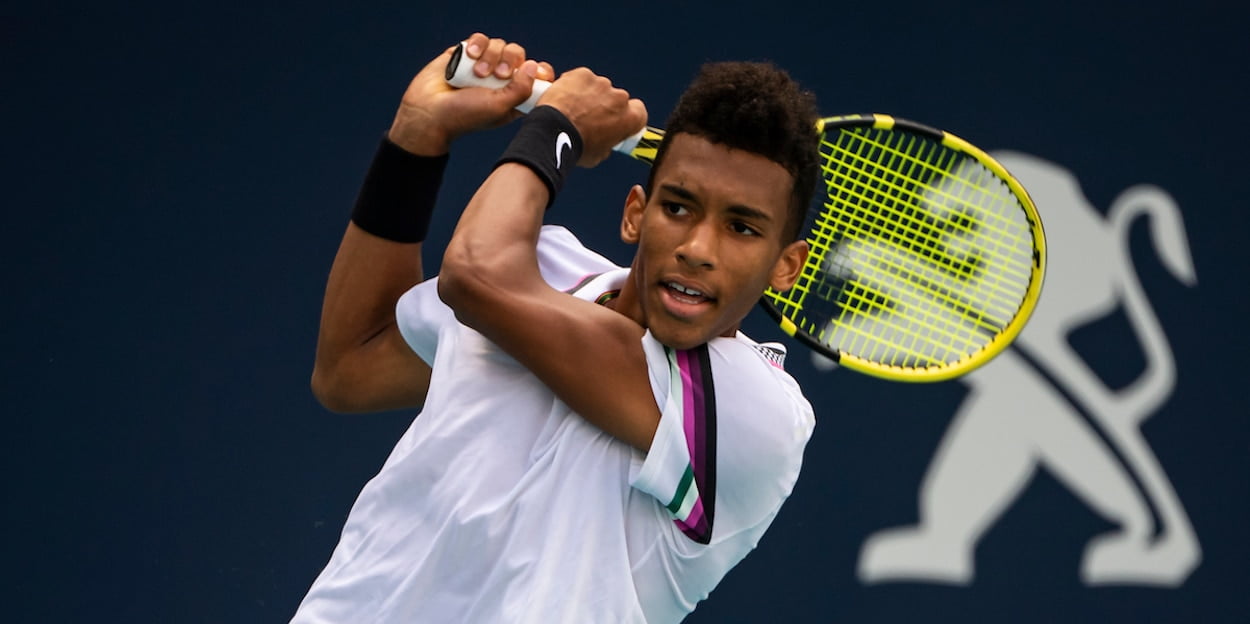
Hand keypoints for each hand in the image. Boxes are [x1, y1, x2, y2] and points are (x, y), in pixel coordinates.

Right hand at [387, 33, 555, 155]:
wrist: (429, 110)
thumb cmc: (464, 115)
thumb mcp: (500, 107)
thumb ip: (521, 88)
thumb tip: (534, 66)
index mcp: (513, 96)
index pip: (536, 78)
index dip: (541, 72)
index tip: (539, 72)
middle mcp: (500, 80)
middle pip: (518, 55)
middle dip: (511, 61)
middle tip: (498, 75)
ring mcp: (483, 65)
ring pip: (500, 45)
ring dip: (491, 56)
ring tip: (477, 73)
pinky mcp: (466, 54)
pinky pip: (481, 39)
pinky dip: (478, 45)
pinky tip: (470, 56)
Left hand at [534, 67, 647, 166]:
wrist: (554, 133)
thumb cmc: (577, 148)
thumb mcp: (599, 155)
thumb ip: (608, 143)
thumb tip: (604, 142)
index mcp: (630, 118)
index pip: (639, 111)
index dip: (628, 116)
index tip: (618, 121)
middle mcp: (620, 97)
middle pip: (617, 98)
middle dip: (605, 105)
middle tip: (588, 118)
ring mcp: (601, 83)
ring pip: (597, 87)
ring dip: (588, 95)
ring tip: (571, 110)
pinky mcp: (583, 74)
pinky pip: (581, 79)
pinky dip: (574, 85)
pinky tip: (563, 98)